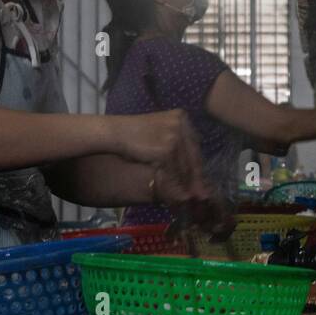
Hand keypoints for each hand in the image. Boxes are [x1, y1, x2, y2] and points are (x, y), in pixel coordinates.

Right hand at [116, 111, 223, 228]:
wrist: (113, 132)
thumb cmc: (133, 134)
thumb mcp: (158, 135)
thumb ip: (176, 146)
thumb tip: (190, 168)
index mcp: (181, 117)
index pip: (193, 146)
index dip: (196, 165)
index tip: (201, 180)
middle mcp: (182, 124)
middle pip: (193, 156)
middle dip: (196, 178)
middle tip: (201, 195)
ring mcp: (175, 136)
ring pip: (185, 166)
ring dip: (186, 184)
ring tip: (189, 198)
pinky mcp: (167, 149)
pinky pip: (174, 172)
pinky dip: (176, 185)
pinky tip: (177, 195)